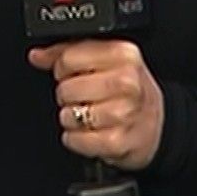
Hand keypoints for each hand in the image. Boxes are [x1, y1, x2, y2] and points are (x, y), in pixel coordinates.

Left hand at [27, 40, 164, 170]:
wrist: (159, 127)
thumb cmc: (130, 93)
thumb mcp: (108, 62)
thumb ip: (70, 53)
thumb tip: (38, 55)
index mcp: (124, 54)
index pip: (69, 57)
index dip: (64, 68)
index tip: (74, 74)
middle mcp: (127, 82)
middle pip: (66, 87)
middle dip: (68, 95)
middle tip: (85, 97)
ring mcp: (123, 113)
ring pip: (69, 114)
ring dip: (72, 118)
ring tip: (89, 115)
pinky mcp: (116, 142)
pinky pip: (75, 140)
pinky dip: (76, 139)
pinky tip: (90, 133)